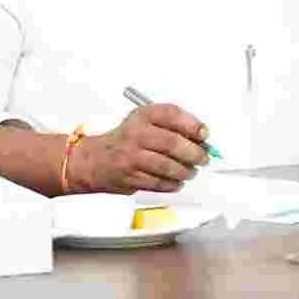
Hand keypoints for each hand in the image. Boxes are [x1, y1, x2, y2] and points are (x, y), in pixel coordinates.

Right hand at [70, 104, 210, 193]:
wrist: (95, 160)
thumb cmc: (125, 139)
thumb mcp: (144, 121)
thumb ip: (171, 125)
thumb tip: (200, 136)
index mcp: (142, 116)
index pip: (170, 114)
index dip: (191, 124)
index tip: (204, 133)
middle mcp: (136, 134)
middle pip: (171, 143)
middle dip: (193, 152)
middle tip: (203, 157)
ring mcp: (132, 157)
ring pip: (166, 166)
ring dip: (185, 171)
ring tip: (191, 171)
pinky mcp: (131, 178)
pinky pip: (158, 183)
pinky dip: (172, 184)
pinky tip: (177, 181)